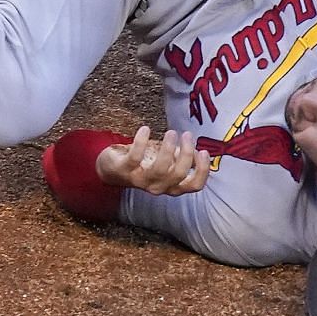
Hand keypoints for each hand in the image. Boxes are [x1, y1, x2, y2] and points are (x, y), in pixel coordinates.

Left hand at [95, 125, 211, 195]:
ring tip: (171, 133)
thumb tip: (197, 148)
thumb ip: (181, 158)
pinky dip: (141, 141)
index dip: (202, 170)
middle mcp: (158, 186)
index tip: (204, 151)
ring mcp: (141, 180)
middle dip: (186, 153)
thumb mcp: (166, 161)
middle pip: (178, 175)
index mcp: (171, 185)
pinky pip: (135, 157)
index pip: (193, 185)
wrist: (112, 168)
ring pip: (160, 169)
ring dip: (168, 149)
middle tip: (187, 134)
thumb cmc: (145, 162)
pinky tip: (145, 129)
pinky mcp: (124, 169)